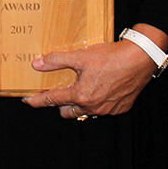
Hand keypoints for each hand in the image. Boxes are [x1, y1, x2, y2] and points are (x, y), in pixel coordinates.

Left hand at [22, 39, 155, 118]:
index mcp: (80, 95)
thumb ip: (57, 60)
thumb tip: (37, 64)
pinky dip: (97, 102)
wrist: (139, 59)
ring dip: (79, 103)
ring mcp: (106, 110)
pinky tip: (99, 88)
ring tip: (80, 88)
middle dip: (60, 104)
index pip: (52, 100)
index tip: (27, 101)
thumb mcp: (80, 56)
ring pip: (85, 112)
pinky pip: (102, 110)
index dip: (37, 100)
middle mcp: (92, 107)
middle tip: (58, 91)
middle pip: (67, 112)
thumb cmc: (111, 58)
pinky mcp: (119, 108)